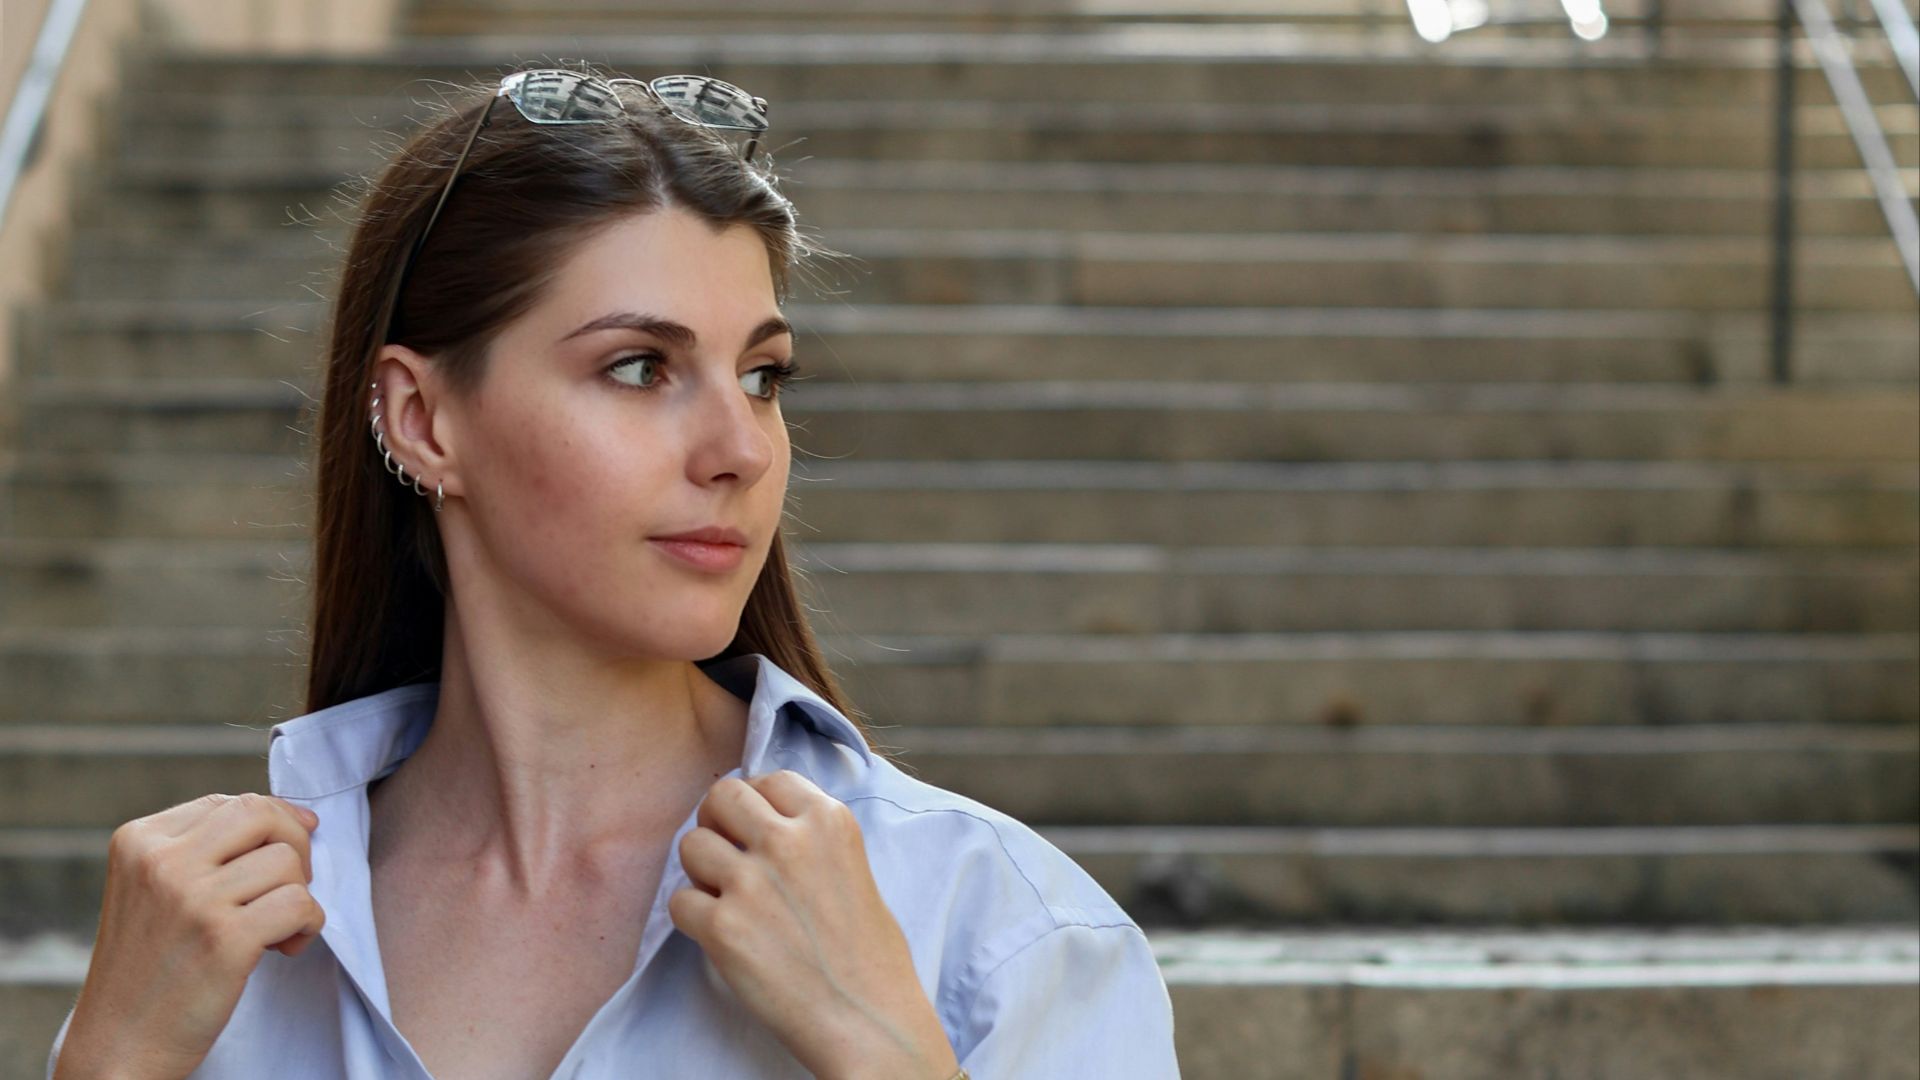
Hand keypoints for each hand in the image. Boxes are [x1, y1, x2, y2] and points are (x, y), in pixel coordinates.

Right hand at [54, 793, 325, 1079]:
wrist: (118, 1044)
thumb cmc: (151, 966)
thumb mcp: (155, 889)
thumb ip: (206, 848)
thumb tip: (298, 818)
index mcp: (139, 840)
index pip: (231, 803)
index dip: (272, 824)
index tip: (282, 854)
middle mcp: (161, 861)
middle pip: (261, 815)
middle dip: (294, 845)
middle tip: (287, 887)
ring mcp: (192, 898)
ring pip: (287, 861)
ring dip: (298, 896)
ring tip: (273, 931)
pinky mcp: (224, 938)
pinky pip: (300, 904)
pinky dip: (308, 926)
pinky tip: (282, 949)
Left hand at [667, 770, 960, 1079]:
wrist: (868, 1020)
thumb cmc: (871, 957)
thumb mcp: (855, 870)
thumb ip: (812, 841)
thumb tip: (763, 826)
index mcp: (829, 821)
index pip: (769, 779)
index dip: (754, 803)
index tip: (753, 828)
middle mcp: (789, 841)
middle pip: (721, 796)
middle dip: (717, 822)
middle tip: (727, 855)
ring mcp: (752, 882)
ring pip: (691, 845)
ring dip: (701, 872)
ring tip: (726, 900)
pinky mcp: (723, 927)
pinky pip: (679, 902)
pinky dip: (693, 919)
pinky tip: (720, 936)